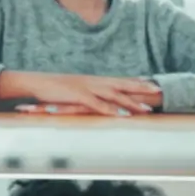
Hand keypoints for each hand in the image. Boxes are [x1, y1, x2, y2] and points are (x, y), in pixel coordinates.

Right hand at [3, 71, 162, 115]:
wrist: (35, 82)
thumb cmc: (52, 87)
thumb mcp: (73, 90)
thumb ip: (86, 93)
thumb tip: (95, 99)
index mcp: (93, 80)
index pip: (119, 80)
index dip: (136, 82)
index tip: (152, 84)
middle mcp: (94, 82)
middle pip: (122, 85)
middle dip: (141, 88)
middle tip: (158, 91)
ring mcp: (87, 88)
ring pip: (114, 95)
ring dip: (131, 102)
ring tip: (146, 109)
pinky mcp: (79, 96)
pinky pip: (99, 105)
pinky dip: (112, 110)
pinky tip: (122, 115)